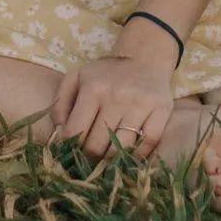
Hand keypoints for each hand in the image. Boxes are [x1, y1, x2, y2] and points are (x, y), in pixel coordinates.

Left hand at [51, 54, 175, 159]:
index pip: (76, 132)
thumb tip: (58, 134)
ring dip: (112, 162)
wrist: (143, 57)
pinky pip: (148, 143)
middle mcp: (116, 96)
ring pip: (121, 149)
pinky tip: (129, 155)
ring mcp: (140, 104)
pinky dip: (138, 156)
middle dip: (90, 159)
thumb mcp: (77, 78)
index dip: (71, 148)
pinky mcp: (161, 109)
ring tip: (107, 163)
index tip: (72, 154)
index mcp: (93, 88)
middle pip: (97, 145)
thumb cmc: (106, 73)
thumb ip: (60, 104)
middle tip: (90, 162)